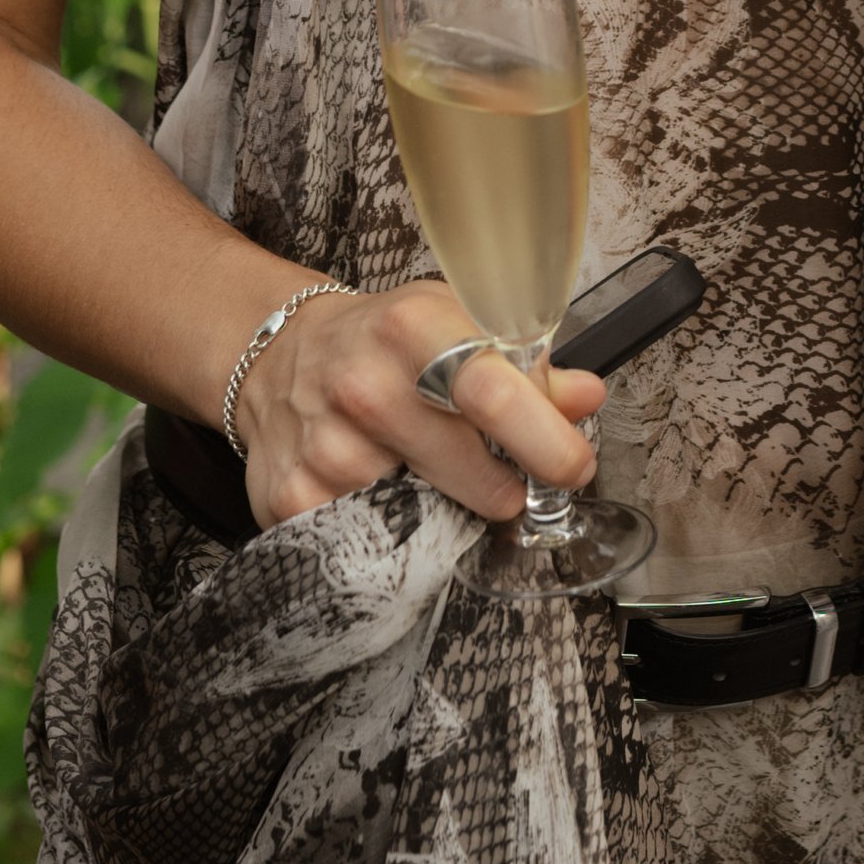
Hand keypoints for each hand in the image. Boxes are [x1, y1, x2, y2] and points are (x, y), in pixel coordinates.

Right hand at [231, 278, 607, 533]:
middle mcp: (363, 384)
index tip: (573, 467)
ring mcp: (324, 446)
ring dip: (440, 508)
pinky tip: (380, 488)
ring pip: (421, 512)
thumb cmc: (386, 342)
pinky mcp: (293, 498)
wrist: (279, 355)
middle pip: (463, 467)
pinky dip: (390, 527)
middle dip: (503, 488)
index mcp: (413, 327)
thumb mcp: (456, 323)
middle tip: (508, 484)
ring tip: (424, 471)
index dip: (544, 439)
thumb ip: (525, 366)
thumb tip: (585, 399)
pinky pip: (372, 539)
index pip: (488, 388)